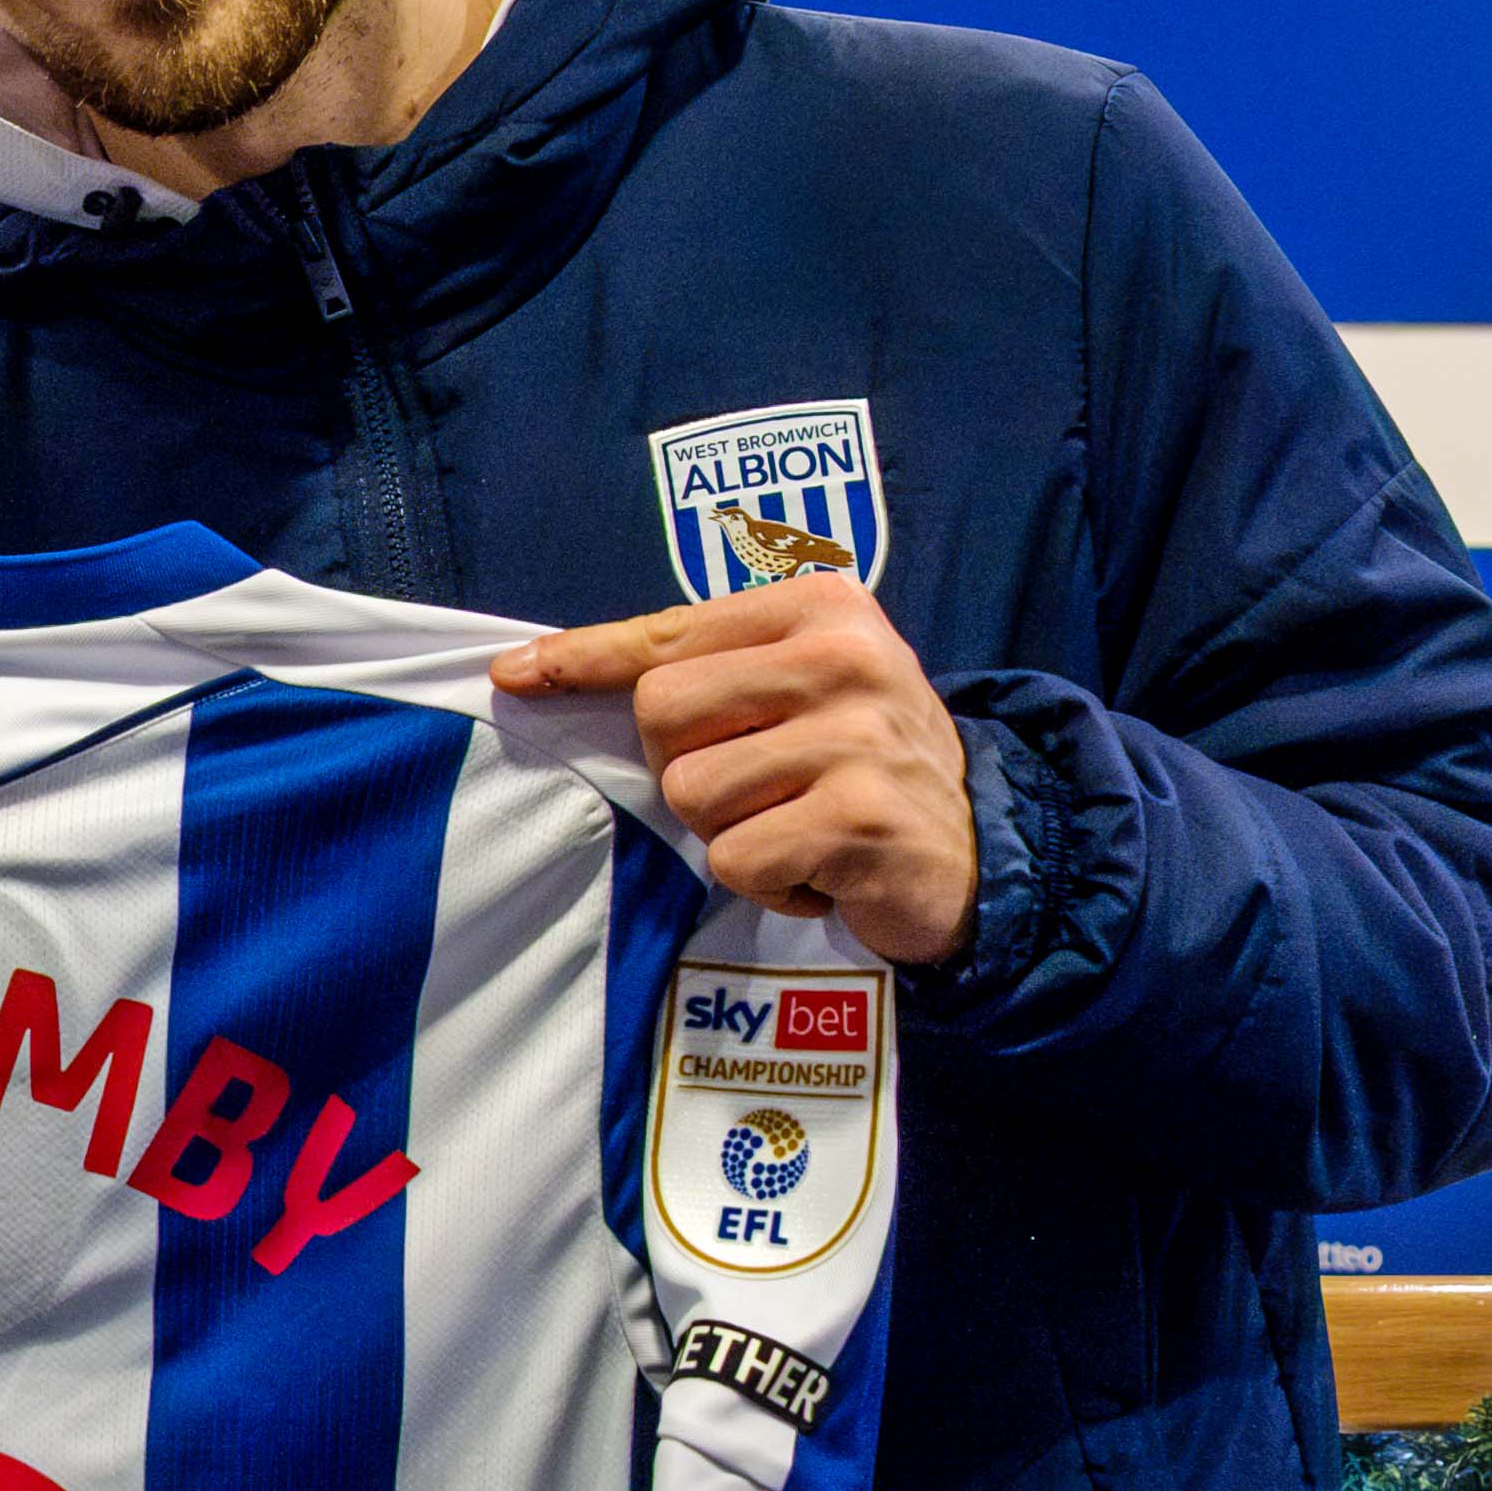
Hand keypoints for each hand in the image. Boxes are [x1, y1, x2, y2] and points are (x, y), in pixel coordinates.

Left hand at [492, 576, 977, 962]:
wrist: (976, 848)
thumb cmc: (860, 762)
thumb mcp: (800, 686)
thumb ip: (704, 668)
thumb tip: (538, 667)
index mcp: (822, 606)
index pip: (669, 634)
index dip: (586, 659)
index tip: (515, 674)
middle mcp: (842, 656)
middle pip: (661, 713)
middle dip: (685, 766)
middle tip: (758, 785)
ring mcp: (854, 735)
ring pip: (692, 793)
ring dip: (731, 833)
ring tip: (797, 826)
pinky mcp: (858, 817)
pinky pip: (737, 858)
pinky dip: (767, 884)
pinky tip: (818, 869)